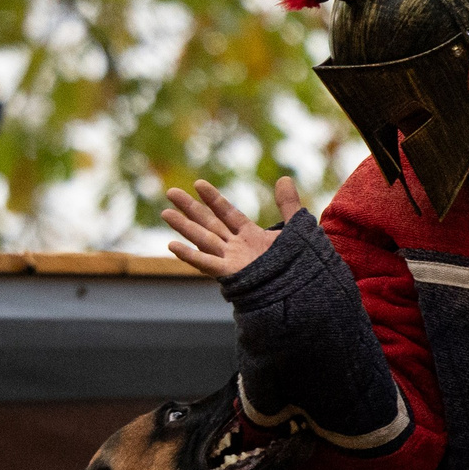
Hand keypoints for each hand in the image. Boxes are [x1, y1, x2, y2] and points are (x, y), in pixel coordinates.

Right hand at [162, 177, 303, 279]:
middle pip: (208, 223)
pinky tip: (173, 245)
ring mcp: (232, 261)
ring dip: (184, 227)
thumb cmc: (300, 266)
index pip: (227, 213)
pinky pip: (206, 264)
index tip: (198, 183)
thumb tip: (284, 178)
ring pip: (203, 239)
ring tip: (165, 213)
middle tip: (170, 192)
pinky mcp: (231, 275)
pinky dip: (190, 255)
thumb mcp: (296, 230)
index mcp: (250, 236)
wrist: (303, 291)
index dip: (213, 199)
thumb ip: (288, 205)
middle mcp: (237, 247)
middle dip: (190, 208)